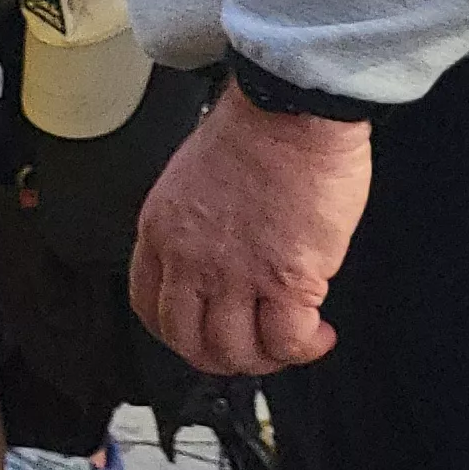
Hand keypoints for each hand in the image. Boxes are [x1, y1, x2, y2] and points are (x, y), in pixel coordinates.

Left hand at [130, 87, 373, 377]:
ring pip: (235, 351)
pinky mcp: (285, 279)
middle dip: (222, 357)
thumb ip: (196, 228)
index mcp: (160, 231)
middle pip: (188, 342)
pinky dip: (304, 348)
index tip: (206, 333)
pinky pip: (287, 340)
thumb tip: (220, 260)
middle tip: (254, 349)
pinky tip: (318, 335)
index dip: (180, 332)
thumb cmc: (254, 131)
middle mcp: (188, 259)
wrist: (289, 111)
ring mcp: (234, 274)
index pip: (150, 307)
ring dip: (266, 359)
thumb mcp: (192, 181)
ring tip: (291, 343)